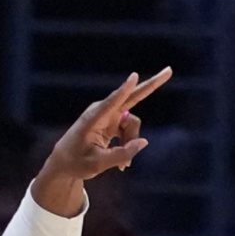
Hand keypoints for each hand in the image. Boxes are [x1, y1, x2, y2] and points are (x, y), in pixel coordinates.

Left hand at [30, 70, 169, 216]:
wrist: (65, 164)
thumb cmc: (76, 163)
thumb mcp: (98, 164)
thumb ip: (122, 154)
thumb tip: (144, 142)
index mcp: (93, 119)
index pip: (112, 103)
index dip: (124, 90)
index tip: (134, 76)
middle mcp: (103, 112)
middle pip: (131, 97)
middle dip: (150, 86)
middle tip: (169, 71)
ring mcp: (109, 116)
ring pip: (133, 124)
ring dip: (132, 142)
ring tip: (124, 164)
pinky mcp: (113, 122)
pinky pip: (130, 130)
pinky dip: (129, 145)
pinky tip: (123, 164)